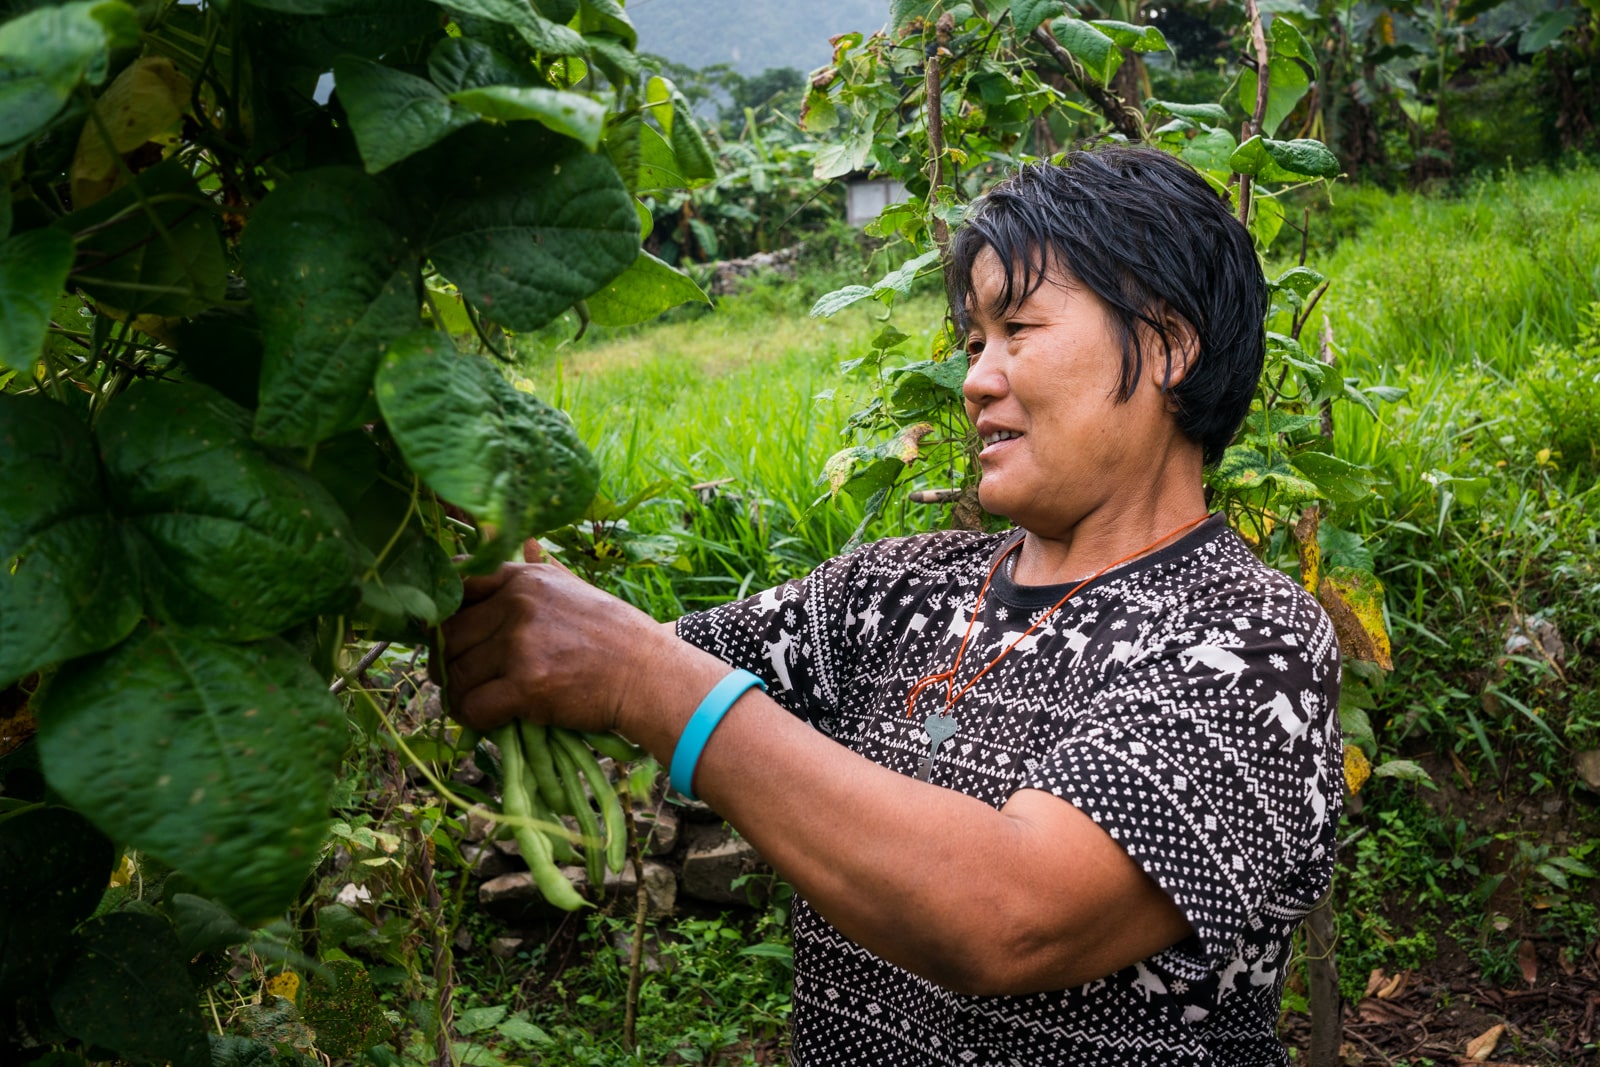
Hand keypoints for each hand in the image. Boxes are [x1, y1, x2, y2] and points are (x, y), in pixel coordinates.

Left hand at [439, 541, 664, 734]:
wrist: (648, 675)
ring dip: (461, 694)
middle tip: (463, 679)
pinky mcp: (525, 685)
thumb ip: (542, 568)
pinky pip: (473, 705)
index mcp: (524, 578)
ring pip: (456, 674)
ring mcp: (520, 645)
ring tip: (477, 701)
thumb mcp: (576, 588)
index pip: (457, 585)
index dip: (443, 615)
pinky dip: (475, 717)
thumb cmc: (615, 635)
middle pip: (449, 636)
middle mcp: (517, 605)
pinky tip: (492, 718)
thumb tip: (524, 540)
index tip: (450, 636)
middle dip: (448, 662)